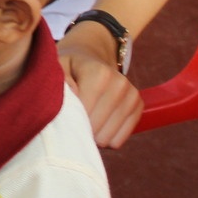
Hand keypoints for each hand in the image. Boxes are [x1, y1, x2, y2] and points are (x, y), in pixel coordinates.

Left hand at [58, 29, 141, 147]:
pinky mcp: (138, 107)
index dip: (71, 121)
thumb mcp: (58, 67)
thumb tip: (74, 93)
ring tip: (84, 122)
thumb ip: (61, 79)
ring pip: (108, 138)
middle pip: (97, 128)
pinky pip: (119, 139)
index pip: (85, 113)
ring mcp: (132, 96)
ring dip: (93, 136)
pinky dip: (106, 138)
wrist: (92, 58)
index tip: (63, 115)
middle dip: (82, 129)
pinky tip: (97, 126)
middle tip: (73, 120)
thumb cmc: (70, 67)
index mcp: (100, 73)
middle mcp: (120, 84)